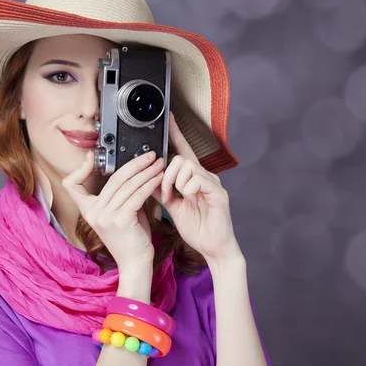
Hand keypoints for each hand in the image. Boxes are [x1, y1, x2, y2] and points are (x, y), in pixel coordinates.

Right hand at [62, 149, 164, 268]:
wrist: (135, 263)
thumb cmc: (130, 238)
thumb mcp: (119, 213)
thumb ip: (122, 195)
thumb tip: (135, 173)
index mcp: (88, 211)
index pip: (72, 185)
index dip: (79, 169)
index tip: (91, 157)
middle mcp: (93, 213)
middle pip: (113, 179)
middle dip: (134, 164)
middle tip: (149, 155)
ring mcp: (105, 216)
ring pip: (127, 185)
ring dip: (146, 172)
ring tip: (159, 164)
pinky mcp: (121, 220)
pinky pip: (137, 195)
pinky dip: (150, 184)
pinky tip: (159, 178)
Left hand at [151, 111, 241, 263]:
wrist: (213, 248)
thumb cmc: (197, 227)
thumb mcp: (173, 206)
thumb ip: (162, 190)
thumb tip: (147, 177)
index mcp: (194, 178)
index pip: (183, 151)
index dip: (176, 134)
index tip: (168, 117)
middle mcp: (205, 176)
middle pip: (180, 158)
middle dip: (166, 175)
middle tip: (167, 194)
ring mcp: (213, 183)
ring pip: (186, 166)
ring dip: (174, 183)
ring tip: (177, 199)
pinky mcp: (218, 193)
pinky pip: (196, 179)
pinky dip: (186, 190)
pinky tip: (189, 201)